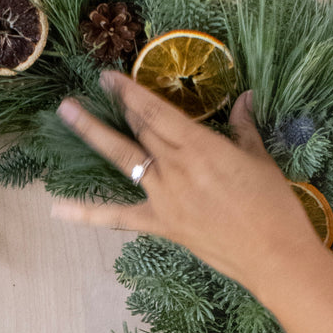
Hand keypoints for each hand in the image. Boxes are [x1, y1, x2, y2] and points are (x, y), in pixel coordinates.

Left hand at [51, 71, 322, 300]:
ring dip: (93, 134)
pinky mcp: (162, 225)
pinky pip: (119, 217)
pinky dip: (87, 214)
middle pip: (141, 130)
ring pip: (124, 159)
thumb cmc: (275, 206)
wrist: (274, 256)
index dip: (131, 91)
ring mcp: (164, 197)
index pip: (157, 112)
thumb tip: (244, 99)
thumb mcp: (261, 160)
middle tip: (95, 87)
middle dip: (120, 106)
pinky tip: (56, 210)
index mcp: (201, 146)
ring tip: (67, 112)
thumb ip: (244, 128)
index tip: (110, 75)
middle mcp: (176, 168)